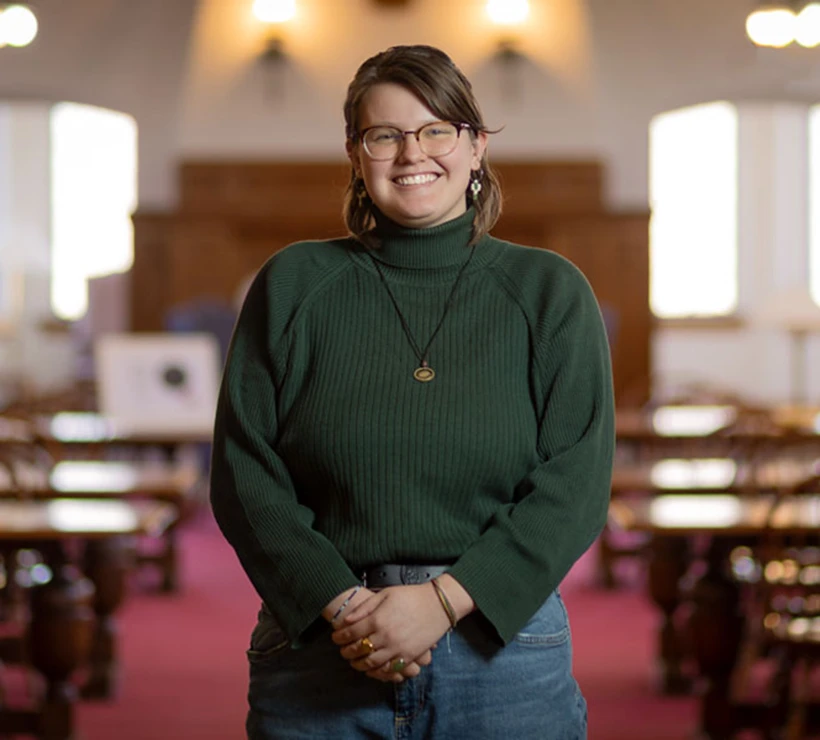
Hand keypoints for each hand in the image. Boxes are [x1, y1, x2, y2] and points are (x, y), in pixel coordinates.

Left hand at [331, 584, 451, 681]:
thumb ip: (365, 607)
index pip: (351, 633)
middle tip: (342, 651)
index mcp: (378, 619)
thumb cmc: (412, 595)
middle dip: (347, 652)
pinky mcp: (409, 656)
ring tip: (354, 661)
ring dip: (359, 664)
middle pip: (358, 650)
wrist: (438, 604)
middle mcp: (386, 636)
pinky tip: (372, 668)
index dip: (340, 636)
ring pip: (371, 663)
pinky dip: (377, 671)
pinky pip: (389, 669)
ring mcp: (397, 648)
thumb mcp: (385, 594)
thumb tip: (348, 619)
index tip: (335, 637)